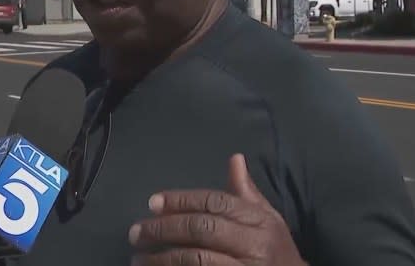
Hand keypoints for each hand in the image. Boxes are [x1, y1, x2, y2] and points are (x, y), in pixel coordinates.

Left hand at [129, 154, 305, 265]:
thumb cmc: (278, 251)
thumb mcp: (269, 220)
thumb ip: (247, 194)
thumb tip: (235, 159)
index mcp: (261, 221)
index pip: (216, 202)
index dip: (181, 200)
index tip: (152, 202)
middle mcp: (256, 244)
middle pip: (203, 229)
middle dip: (165, 228)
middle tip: (136, 232)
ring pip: (197, 259)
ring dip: (163, 258)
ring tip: (139, 258)